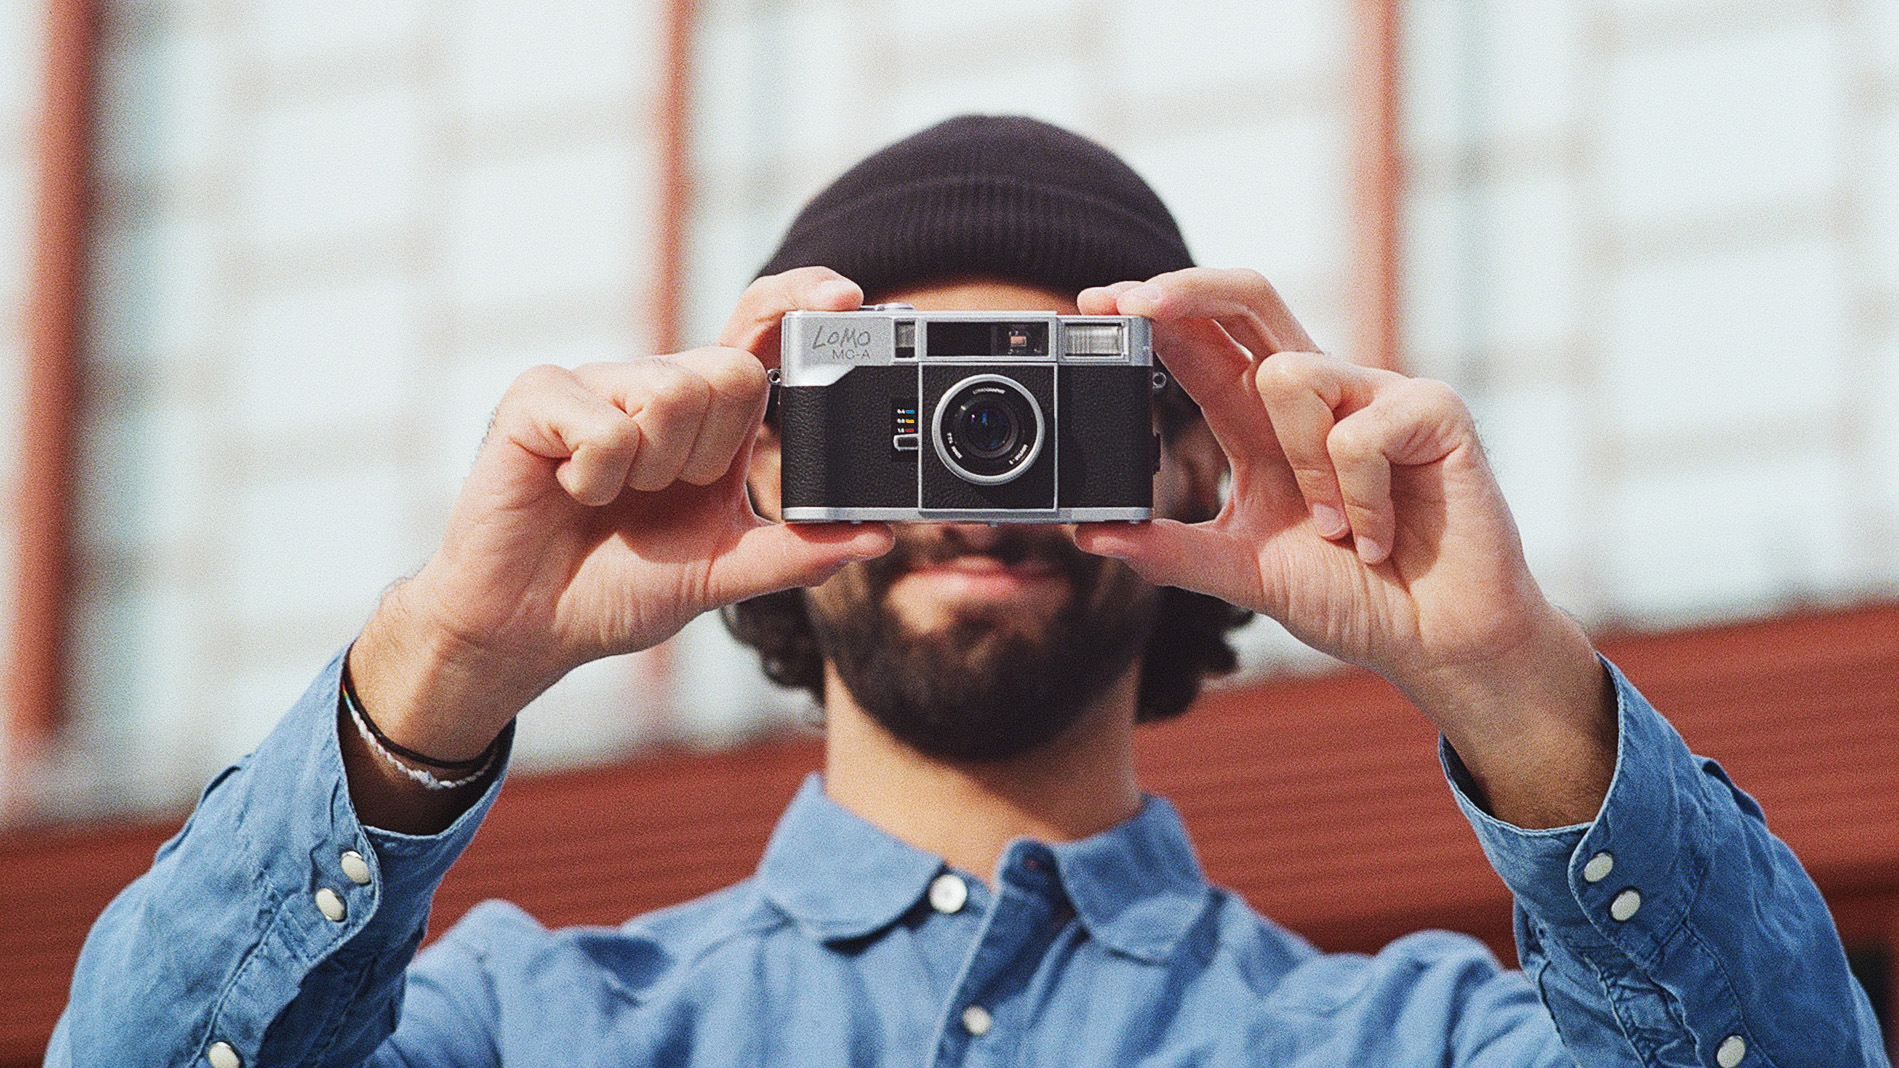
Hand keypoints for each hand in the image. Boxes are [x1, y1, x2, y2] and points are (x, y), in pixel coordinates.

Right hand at [351, 268, 891, 764]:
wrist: (527, 626)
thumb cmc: (615, 588)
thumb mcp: (721, 573)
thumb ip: (796, 553)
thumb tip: (878, 536)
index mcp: (706, 421)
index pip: (760, 333)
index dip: (800, 301)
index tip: (845, 296)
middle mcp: (655, 388)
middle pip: (733, 371)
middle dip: (711, 454)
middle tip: (663, 494)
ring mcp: (595, 384)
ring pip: (673, 391)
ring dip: (654, 469)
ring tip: (614, 497)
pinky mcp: (539, 396)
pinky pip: (606, 422)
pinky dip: (598, 477)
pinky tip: (570, 491)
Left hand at [1072, 268, 1611, 826]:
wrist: (1440, 643)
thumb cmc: (1356, 598)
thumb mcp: (1245, 575)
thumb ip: (1173, 551)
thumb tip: (1091, 534)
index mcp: (1267, 422)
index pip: (1203, 342)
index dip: (1154, 313)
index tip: (1095, 304)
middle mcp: (1320, 395)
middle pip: (1249, 297)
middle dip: (1186, 288)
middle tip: (1134, 305)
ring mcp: (1377, 395)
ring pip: (1291, 373)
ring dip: (1300, 464)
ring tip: (1333, 530)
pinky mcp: (1433, 413)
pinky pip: (1361, 431)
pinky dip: (1359, 498)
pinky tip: (1379, 539)